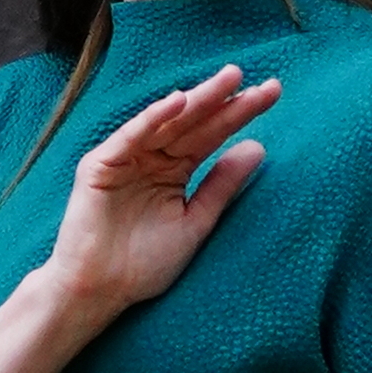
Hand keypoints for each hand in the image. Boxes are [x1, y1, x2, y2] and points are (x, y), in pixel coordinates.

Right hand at [45, 62, 278, 322]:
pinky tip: (178, 102)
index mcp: (174, 170)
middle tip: (264, 83)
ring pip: (168, 123)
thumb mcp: (194, 223)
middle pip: (195, 123)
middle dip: (226, 101)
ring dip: (198, 100)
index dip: (240, 114)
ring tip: (231, 80)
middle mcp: (152, 157)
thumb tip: (258, 147)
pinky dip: (152, 119)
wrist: (98, 292)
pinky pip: (131, 136)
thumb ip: (221, 186)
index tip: (274, 93)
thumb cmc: (142, 265)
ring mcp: (126, 157)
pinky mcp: (101, 165)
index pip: (212, 135)